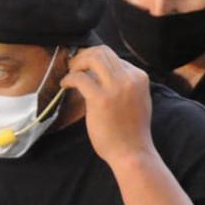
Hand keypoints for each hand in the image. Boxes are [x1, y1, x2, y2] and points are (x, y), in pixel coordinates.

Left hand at [59, 46, 153, 164]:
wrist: (132, 153)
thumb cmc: (132, 131)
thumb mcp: (137, 100)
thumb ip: (125, 84)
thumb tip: (102, 74)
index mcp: (139, 77)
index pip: (115, 57)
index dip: (96, 60)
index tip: (85, 67)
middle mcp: (129, 78)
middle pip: (103, 52)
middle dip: (85, 55)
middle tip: (74, 65)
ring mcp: (115, 87)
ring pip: (92, 58)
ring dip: (77, 63)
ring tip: (70, 73)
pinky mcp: (100, 99)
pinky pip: (80, 78)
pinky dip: (69, 78)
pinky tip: (65, 85)